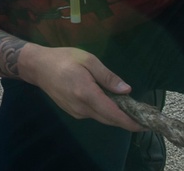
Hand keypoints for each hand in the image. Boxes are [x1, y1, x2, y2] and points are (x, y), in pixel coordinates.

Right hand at [22, 45, 140, 131]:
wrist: (38, 67)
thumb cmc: (63, 58)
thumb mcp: (88, 60)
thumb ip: (107, 76)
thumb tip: (126, 90)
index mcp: (86, 93)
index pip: (113, 114)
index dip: (130, 121)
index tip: (146, 124)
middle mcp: (81, 108)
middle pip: (110, 119)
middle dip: (127, 120)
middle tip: (142, 114)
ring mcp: (76, 112)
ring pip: (102, 118)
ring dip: (115, 115)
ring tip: (128, 107)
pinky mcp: (73, 112)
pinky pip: (93, 115)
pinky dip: (104, 112)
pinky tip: (108, 102)